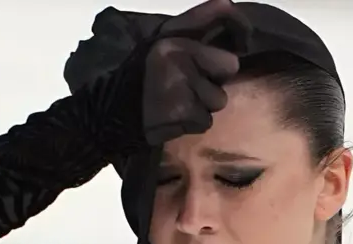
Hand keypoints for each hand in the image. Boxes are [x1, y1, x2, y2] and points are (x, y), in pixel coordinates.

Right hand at [141, 0, 251, 145]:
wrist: (108, 115)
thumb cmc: (138, 79)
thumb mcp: (159, 44)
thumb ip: (194, 31)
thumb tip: (230, 19)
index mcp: (172, 35)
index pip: (220, 10)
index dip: (239, 24)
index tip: (244, 39)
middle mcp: (178, 53)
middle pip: (229, 65)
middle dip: (214, 79)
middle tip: (188, 86)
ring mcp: (183, 83)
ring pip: (218, 99)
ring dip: (202, 106)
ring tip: (176, 104)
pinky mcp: (185, 111)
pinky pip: (206, 121)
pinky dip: (192, 124)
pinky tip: (172, 118)